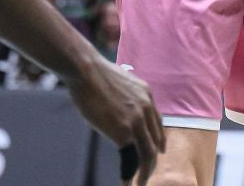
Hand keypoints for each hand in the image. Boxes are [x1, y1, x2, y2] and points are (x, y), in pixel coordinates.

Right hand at [65, 58, 163, 185]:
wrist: (85, 69)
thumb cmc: (93, 72)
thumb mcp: (119, 79)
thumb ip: (125, 94)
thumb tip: (118, 101)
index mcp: (146, 94)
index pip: (157, 124)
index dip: (159, 140)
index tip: (158, 151)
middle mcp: (146, 108)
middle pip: (155, 142)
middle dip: (152, 160)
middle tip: (147, 173)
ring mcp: (136, 121)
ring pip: (147, 154)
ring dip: (144, 172)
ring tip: (140, 183)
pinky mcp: (122, 132)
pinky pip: (130, 159)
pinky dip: (129, 173)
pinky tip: (126, 181)